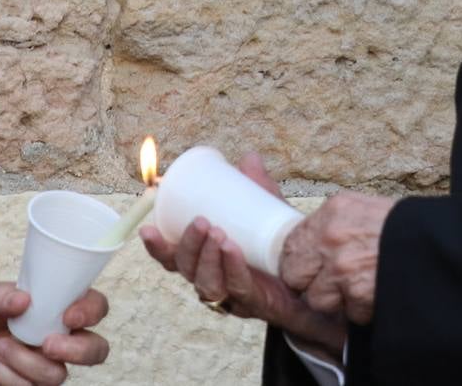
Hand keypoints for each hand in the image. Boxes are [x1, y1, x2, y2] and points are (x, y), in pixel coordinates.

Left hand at [0, 280, 108, 385]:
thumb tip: (23, 299)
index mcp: (54, 307)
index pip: (94, 308)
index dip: (91, 312)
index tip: (69, 316)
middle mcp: (56, 337)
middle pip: (94, 350)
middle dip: (77, 351)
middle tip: (47, 344)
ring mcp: (41, 365)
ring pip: (56, 375)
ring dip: (25, 363)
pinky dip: (6, 379)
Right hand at [140, 152, 345, 357]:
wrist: (314, 280)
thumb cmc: (279, 246)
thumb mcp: (263, 213)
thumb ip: (255, 187)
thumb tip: (248, 157)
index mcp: (204, 260)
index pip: (171, 258)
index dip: (157, 246)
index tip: (147, 227)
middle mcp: (211, 280)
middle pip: (185, 269)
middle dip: (188, 245)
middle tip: (201, 221)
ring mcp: (231, 297)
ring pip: (207, 282)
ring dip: (208, 257)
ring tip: (218, 233)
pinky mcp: (254, 304)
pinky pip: (238, 288)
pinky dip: (233, 268)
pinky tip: (233, 249)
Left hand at [279, 192, 396, 324]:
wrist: (440, 246)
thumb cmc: (407, 229)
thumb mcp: (365, 210)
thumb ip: (335, 224)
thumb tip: (312, 243)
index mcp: (333, 212)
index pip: (290, 245)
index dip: (299, 261)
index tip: (307, 267)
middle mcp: (331, 238)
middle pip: (295, 275)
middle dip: (311, 283)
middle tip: (330, 283)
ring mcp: (343, 268)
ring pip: (318, 299)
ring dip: (337, 300)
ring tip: (359, 288)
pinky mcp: (358, 294)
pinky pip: (348, 313)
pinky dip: (362, 311)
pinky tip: (375, 294)